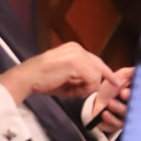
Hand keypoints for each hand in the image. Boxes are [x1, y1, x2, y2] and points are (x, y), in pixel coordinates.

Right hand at [0, 42, 122, 103]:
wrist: (26, 78)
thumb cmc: (42, 80)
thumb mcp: (65, 75)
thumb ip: (80, 77)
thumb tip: (95, 85)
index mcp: (74, 48)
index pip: (95, 60)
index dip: (105, 72)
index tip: (114, 80)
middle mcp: (77, 48)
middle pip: (99, 65)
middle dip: (103, 79)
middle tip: (105, 87)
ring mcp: (77, 55)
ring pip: (96, 75)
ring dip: (86, 88)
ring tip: (71, 92)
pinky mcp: (76, 64)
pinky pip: (91, 80)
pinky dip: (84, 90)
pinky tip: (71, 92)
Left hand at [89, 67, 132, 131]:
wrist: (98, 101)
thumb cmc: (112, 87)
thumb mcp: (121, 75)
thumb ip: (131, 72)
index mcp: (138, 93)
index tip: (135, 86)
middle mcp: (136, 105)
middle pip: (138, 104)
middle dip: (130, 97)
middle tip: (123, 92)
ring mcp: (129, 115)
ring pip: (126, 113)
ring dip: (118, 107)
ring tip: (109, 102)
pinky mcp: (120, 124)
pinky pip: (118, 123)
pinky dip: (111, 118)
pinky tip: (105, 113)